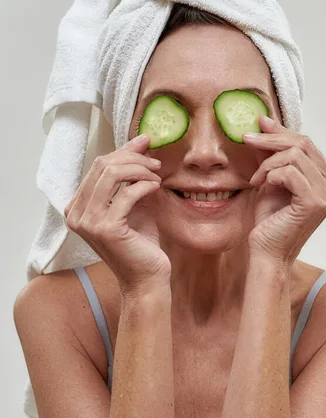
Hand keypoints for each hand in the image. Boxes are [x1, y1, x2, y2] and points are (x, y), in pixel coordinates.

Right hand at [64, 134, 169, 293]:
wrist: (147, 276)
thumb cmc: (141, 240)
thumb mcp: (135, 201)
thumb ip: (132, 175)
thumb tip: (142, 141)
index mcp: (77, 205)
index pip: (98, 165)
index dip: (124, 151)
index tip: (146, 143)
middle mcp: (75, 213)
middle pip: (103, 166)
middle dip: (133, 158)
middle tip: (156, 163)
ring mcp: (87, 222)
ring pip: (112, 174)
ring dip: (140, 170)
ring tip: (157, 176)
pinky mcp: (105, 229)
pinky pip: (126, 194)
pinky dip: (145, 186)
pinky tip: (156, 187)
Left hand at [242, 116, 325, 263]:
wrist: (266, 252)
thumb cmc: (270, 221)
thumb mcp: (270, 178)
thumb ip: (271, 152)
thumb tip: (265, 122)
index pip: (307, 143)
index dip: (281, 132)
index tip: (258, 125)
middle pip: (304, 144)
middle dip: (272, 139)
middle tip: (247, 138)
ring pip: (296, 155)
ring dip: (268, 162)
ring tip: (255, 178)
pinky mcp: (316, 202)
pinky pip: (290, 172)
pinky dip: (270, 174)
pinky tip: (260, 185)